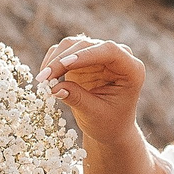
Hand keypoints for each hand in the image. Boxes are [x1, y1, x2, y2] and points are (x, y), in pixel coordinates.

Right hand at [37, 34, 145, 149]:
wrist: (110, 127)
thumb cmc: (109, 123)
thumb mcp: (95, 114)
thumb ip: (78, 99)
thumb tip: (54, 88)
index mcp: (131, 69)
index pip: (109, 51)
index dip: (85, 55)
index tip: (64, 64)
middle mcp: (117, 56)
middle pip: (86, 46)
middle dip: (62, 61)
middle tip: (43, 80)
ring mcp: (99, 54)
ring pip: (72, 45)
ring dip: (54, 60)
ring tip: (42, 81)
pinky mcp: (83, 58)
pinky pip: (64, 51)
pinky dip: (52, 62)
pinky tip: (45, 79)